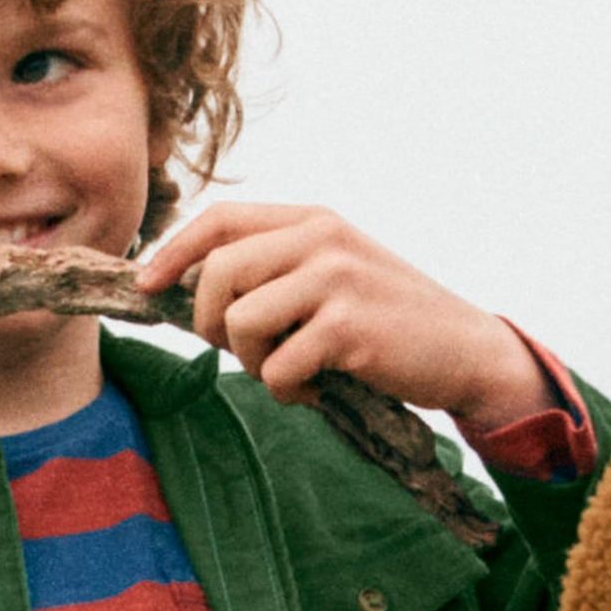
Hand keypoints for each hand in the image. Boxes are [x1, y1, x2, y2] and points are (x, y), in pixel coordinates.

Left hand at [137, 203, 547, 435]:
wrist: (464, 351)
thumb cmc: (385, 323)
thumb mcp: (332, 275)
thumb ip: (275, 269)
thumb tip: (189, 289)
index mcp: (313, 220)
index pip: (221, 219)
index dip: (173, 252)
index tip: (146, 286)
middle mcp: (322, 238)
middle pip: (217, 273)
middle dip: (207, 323)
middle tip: (240, 352)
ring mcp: (336, 279)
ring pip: (240, 322)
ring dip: (253, 363)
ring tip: (288, 372)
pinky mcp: (348, 327)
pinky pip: (277, 368)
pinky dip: (286, 391)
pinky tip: (315, 390)